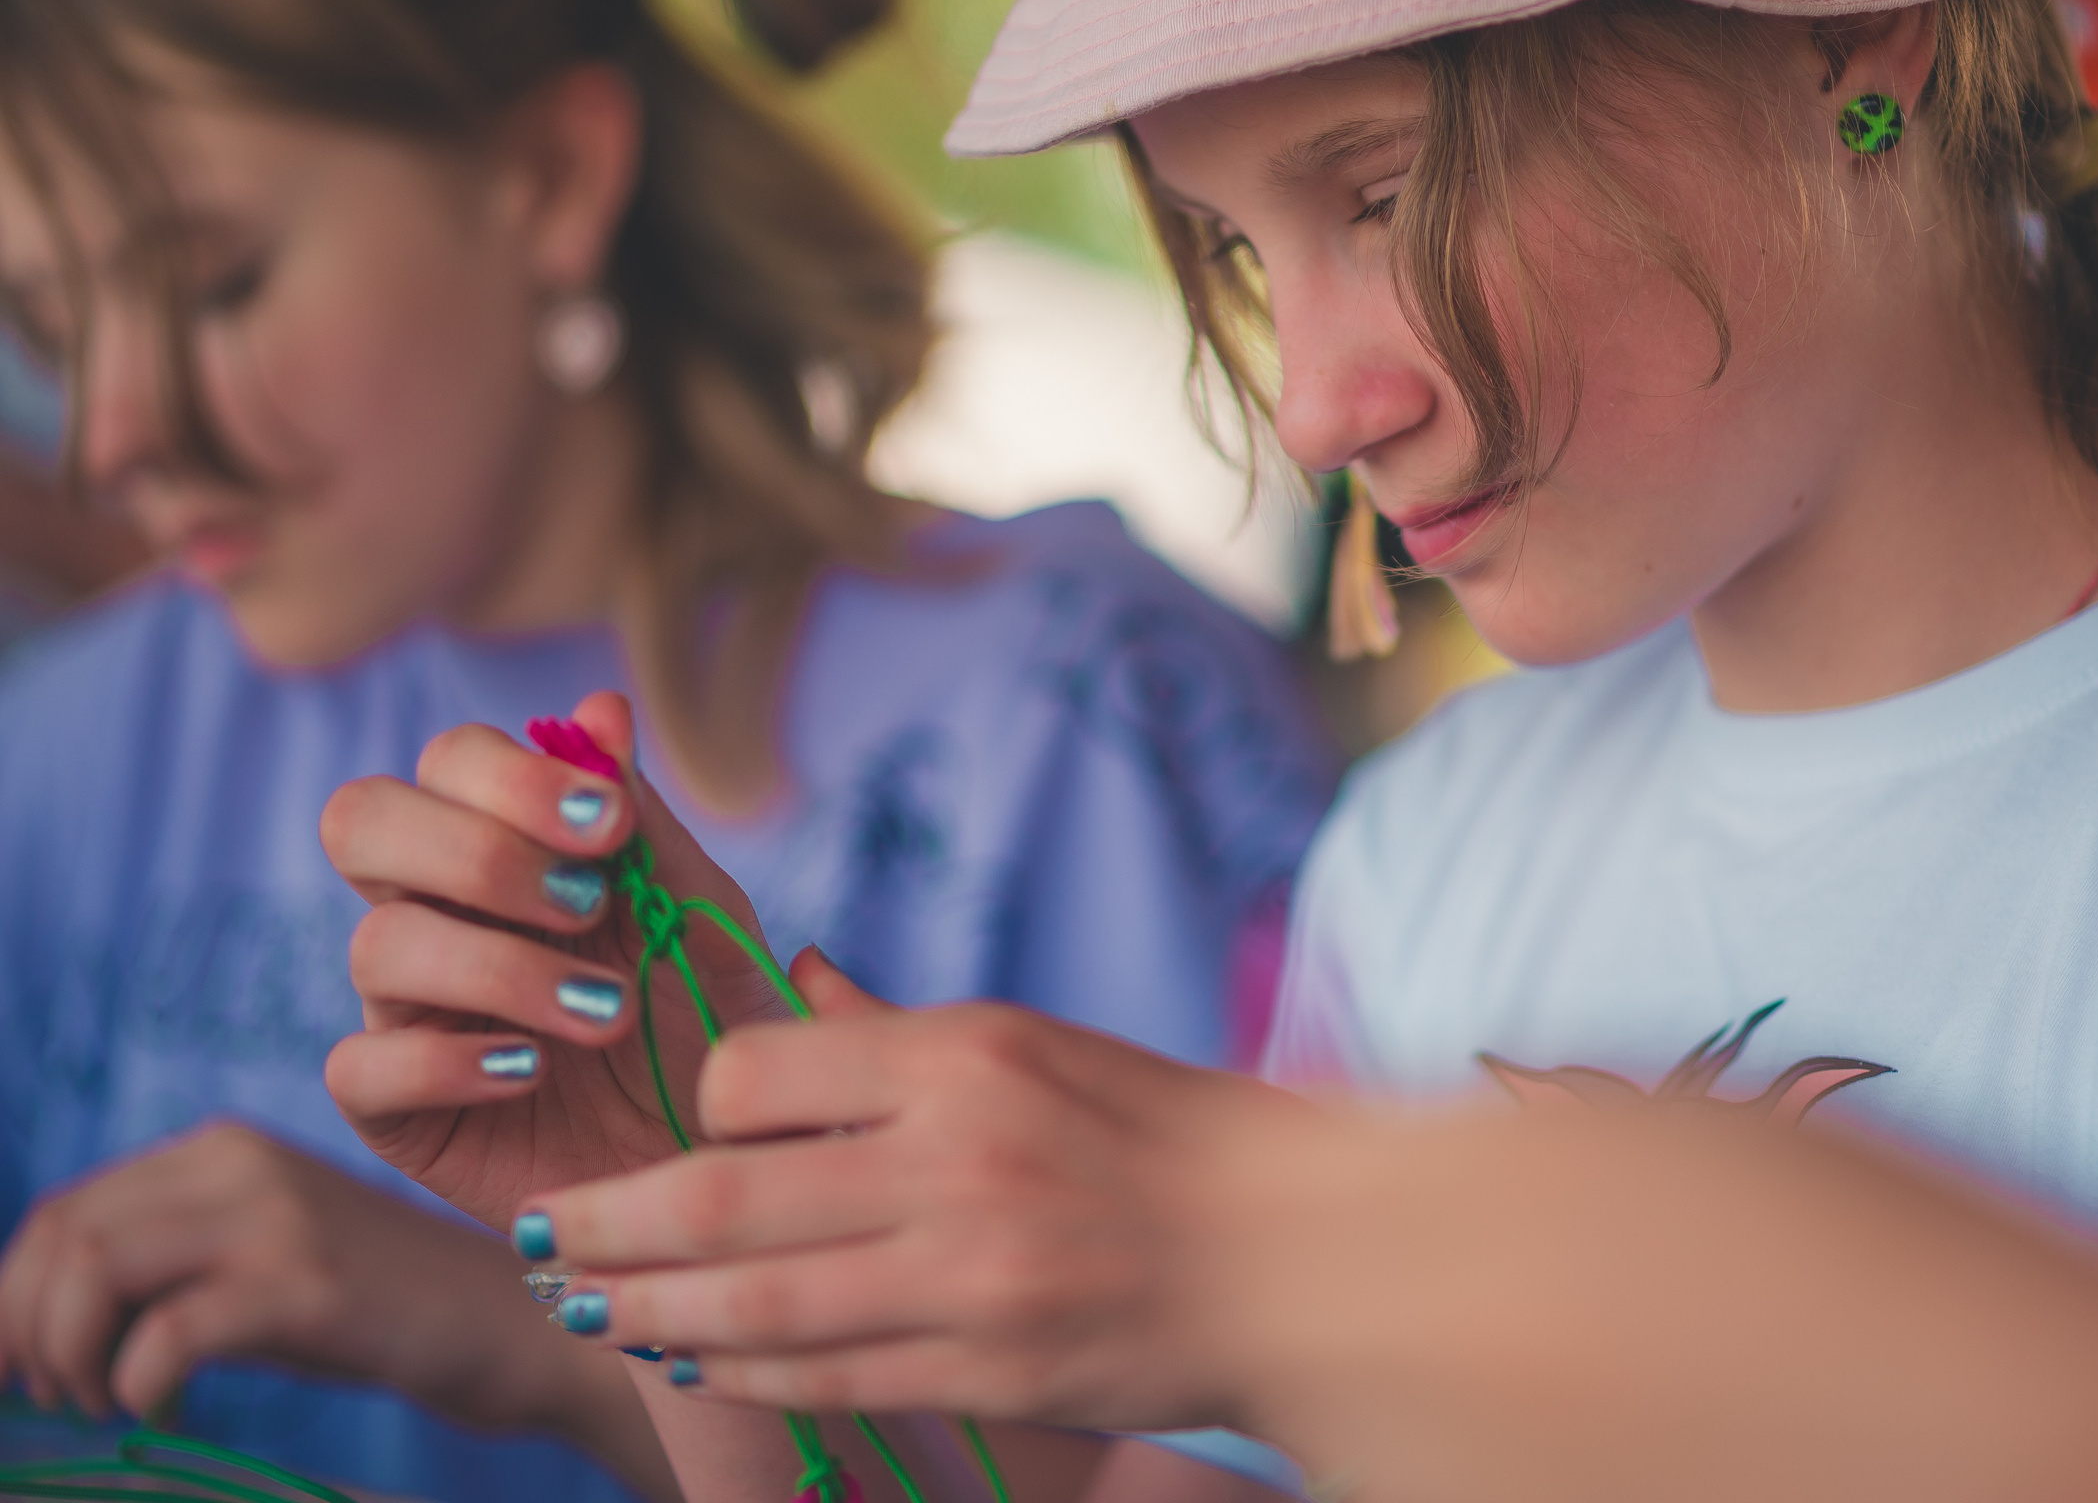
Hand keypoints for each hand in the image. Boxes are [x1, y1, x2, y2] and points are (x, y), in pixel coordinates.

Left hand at [0, 1124, 605, 1432]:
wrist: (519, 1321)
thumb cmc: (385, 1310)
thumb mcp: (269, 1261)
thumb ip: (172, 1265)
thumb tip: (36, 1327)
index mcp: (224, 1150)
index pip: (64, 1212)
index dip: (16, 1298)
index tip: (20, 1371)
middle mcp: (242, 1165)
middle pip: (63, 1238)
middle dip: (25, 1332)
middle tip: (59, 1399)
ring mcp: (279, 1220)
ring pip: (93, 1273)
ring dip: (67, 1358)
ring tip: (103, 1404)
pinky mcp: (310, 1286)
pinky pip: (166, 1335)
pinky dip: (136, 1386)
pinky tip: (164, 1409)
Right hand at [322, 692, 789, 1231]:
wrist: (722, 1164)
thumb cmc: (711, 1027)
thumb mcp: (702, 921)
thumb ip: (647, 826)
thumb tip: (598, 710)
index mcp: (507, 848)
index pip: (447, 762)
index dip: (511, 775)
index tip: (611, 824)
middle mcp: (441, 915)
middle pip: (362, 820)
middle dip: (473, 847)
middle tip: (585, 900)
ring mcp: (409, 1012)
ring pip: (375, 945)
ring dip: (500, 968)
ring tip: (606, 1016)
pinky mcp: (397, 1113)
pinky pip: (358, 1069)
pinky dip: (446, 1062)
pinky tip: (531, 1071)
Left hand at [512, 950, 1294, 1431]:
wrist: (1294, 1256)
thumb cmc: (1161, 1133)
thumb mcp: (1036, 1048)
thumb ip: (895, 1036)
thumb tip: (790, 985)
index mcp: (965, 1058)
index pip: (756, 1071)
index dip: (692, 1106)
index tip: (667, 1128)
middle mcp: (956, 1163)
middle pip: (720, 1201)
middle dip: (605, 1225)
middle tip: (537, 1234)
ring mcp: (969, 1279)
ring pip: (750, 1308)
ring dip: (645, 1311)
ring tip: (585, 1307)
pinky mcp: (986, 1372)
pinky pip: (822, 1378)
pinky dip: (740, 1370)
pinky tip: (693, 1356)